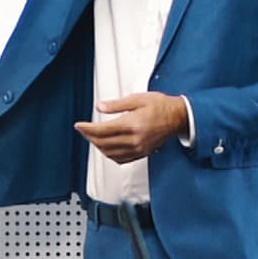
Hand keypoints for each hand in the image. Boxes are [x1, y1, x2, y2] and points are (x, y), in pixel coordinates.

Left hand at [73, 93, 188, 164]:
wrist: (179, 117)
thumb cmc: (161, 106)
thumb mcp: (137, 99)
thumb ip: (116, 105)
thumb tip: (99, 107)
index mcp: (132, 124)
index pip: (102, 130)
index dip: (87, 128)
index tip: (79, 125)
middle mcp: (134, 139)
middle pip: (103, 143)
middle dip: (89, 136)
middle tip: (83, 130)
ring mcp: (138, 148)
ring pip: (110, 153)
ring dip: (98, 146)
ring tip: (92, 137)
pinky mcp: (142, 153)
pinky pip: (121, 159)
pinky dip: (109, 155)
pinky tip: (106, 148)